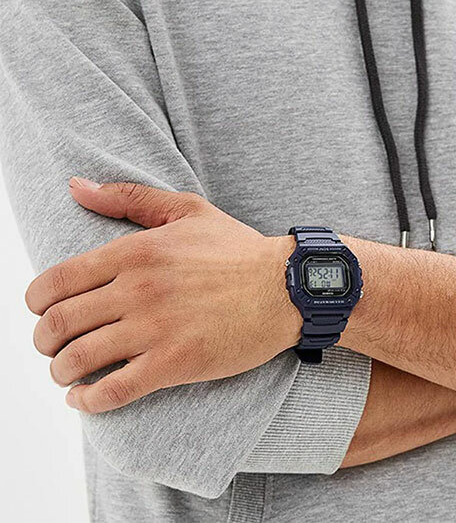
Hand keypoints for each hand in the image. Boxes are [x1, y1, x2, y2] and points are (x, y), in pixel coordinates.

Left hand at [26, 178, 299, 413]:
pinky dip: (88, 401)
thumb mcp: (187, 209)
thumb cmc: (238, 249)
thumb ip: (128, 197)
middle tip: (55, 345)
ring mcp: (156, 328)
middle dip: (44, 341)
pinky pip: (112, 391)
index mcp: (136, 252)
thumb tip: (75, 186)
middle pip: (57, 324)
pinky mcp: (176, 362)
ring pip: (76, 360)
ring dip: (61, 372)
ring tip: (69, 372)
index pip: (54, 282)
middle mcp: (139, 290)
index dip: (36, 303)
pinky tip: (86, 398)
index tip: (43, 311)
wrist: (287, 287)